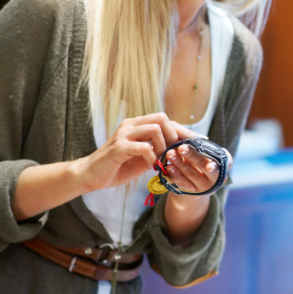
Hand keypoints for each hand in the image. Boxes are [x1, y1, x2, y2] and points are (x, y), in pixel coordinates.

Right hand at [81, 113, 197, 191]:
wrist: (92, 175)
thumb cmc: (118, 166)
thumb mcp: (143, 157)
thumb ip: (158, 150)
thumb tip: (179, 151)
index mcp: (137, 125)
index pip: (166, 120)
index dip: (184, 130)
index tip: (200, 140)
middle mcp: (131, 125)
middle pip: (162, 118)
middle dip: (174, 136)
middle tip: (174, 153)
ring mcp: (124, 134)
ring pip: (154, 129)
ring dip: (163, 146)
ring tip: (160, 160)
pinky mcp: (119, 147)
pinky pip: (143, 147)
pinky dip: (151, 157)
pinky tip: (150, 165)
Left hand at [162, 143, 232, 193]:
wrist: (201, 179)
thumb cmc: (205, 160)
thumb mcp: (210, 154)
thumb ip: (206, 147)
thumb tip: (193, 138)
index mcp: (220, 166)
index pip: (217, 165)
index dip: (213, 166)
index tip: (209, 167)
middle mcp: (212, 178)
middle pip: (202, 166)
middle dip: (191, 156)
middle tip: (181, 148)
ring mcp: (201, 185)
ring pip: (190, 174)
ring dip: (179, 163)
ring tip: (170, 154)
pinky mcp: (190, 190)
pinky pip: (182, 183)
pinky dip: (175, 174)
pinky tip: (168, 167)